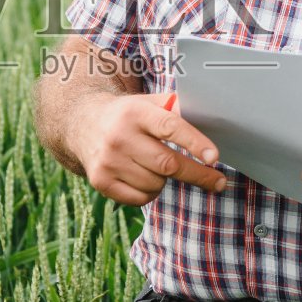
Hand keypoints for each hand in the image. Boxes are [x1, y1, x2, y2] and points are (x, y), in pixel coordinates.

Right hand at [70, 93, 226, 206]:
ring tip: (156, 166)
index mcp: (135, 112)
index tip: (214, 157)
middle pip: (167, 163)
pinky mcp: (100, 181)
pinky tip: (143, 177)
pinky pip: (140, 198)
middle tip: (218, 181)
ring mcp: (108, 161)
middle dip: (197, 174)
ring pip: (155, 183)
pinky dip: (150, 192)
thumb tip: (212, 119)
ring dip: (166, 180)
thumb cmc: (128, 115)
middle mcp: (119, 136)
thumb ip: (177, 109)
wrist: (83, 124)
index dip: (195, 143)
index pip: (170, 127)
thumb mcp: (148, 103)